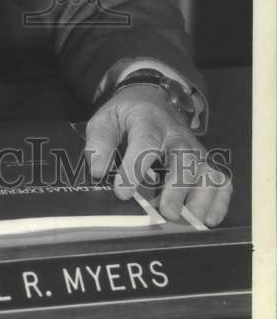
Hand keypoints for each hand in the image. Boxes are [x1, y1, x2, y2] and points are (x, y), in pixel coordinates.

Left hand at [85, 84, 231, 226]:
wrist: (152, 98)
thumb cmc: (126, 116)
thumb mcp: (105, 119)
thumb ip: (99, 142)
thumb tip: (98, 171)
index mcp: (147, 122)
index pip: (144, 144)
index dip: (134, 169)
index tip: (122, 193)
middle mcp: (176, 136)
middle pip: (183, 160)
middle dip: (177, 188)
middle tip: (168, 213)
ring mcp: (194, 149)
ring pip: (206, 171)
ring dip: (202, 197)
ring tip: (192, 220)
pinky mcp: (205, 161)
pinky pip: (221, 180)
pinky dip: (220, 200)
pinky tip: (209, 219)